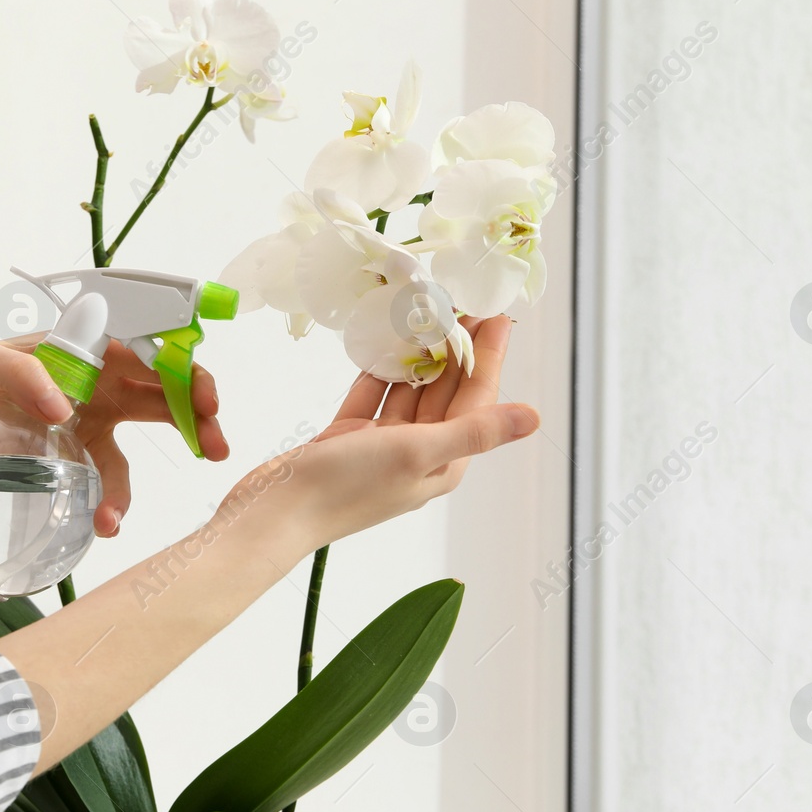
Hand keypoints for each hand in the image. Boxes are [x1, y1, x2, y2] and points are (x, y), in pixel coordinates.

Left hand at [0, 337, 228, 538]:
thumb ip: (22, 374)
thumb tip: (64, 405)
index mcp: (85, 345)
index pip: (150, 350)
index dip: (184, 370)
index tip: (203, 398)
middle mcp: (96, 380)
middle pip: (163, 393)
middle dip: (197, 417)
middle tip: (216, 447)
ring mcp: (88, 419)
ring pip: (138, 444)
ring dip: (143, 477)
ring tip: (124, 515)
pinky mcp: (72, 454)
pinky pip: (106, 477)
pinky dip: (112, 502)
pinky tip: (105, 524)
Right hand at [220, 315, 537, 560]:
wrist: (275, 512)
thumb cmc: (346, 487)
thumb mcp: (417, 452)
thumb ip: (475, 431)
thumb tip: (535, 418)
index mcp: (442, 464)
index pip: (477, 400)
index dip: (490, 356)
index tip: (499, 315)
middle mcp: (418, 454)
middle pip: (447, 392)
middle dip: (458, 347)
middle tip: (466, 300)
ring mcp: (381, 446)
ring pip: (410, 389)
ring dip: (420, 353)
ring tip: (429, 308)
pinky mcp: (348, 438)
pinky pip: (373, 394)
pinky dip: (381, 368)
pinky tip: (387, 337)